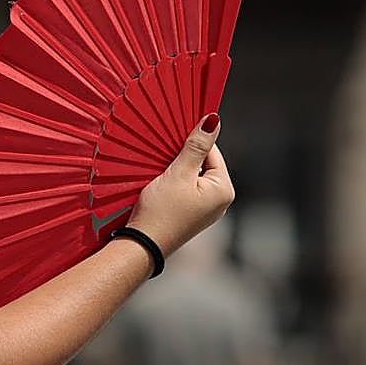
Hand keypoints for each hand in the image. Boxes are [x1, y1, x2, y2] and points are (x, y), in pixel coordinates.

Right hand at [126, 113, 234, 258]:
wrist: (142, 244)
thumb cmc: (161, 210)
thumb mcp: (178, 173)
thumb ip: (196, 146)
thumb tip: (214, 120)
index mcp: (224, 190)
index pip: (213, 152)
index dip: (192, 141)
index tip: (172, 136)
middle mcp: (219, 201)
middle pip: (204, 164)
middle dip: (183, 156)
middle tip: (163, 156)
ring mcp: (205, 210)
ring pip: (192, 176)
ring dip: (176, 169)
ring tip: (159, 171)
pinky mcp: (191, 214)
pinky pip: (186, 189)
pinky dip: (173, 182)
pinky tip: (159, 184)